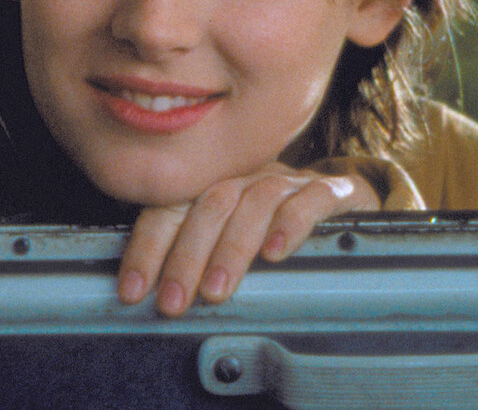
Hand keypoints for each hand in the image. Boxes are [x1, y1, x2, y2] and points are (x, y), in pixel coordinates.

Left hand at [116, 163, 379, 316]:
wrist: (344, 199)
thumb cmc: (276, 226)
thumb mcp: (232, 237)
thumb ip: (200, 258)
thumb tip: (159, 300)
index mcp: (214, 184)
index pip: (170, 208)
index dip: (147, 248)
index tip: (132, 290)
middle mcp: (246, 176)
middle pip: (209, 206)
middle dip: (185, 257)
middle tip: (173, 301)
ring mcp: (288, 181)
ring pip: (253, 203)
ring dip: (230, 249)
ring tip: (215, 291)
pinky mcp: (331, 191)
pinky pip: (309, 200)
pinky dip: (290, 224)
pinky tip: (275, 253)